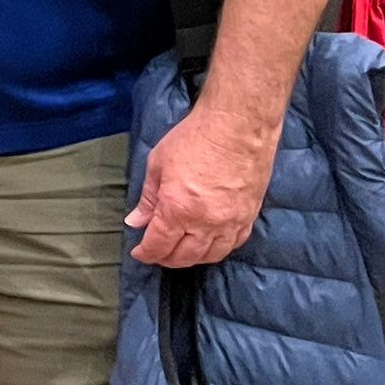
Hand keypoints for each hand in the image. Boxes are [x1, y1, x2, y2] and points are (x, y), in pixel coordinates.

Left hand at [126, 104, 274, 269]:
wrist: (238, 125)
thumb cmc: (195, 138)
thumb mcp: (158, 164)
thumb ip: (148, 197)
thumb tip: (135, 221)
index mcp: (178, 209)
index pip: (158, 245)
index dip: (145, 253)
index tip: (138, 251)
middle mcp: (205, 223)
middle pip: (183, 256)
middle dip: (165, 258)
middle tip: (156, 252)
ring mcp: (230, 222)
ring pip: (210, 255)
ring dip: (191, 258)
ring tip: (180, 251)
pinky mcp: (249, 216)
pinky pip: (233, 244)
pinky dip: (218, 249)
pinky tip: (209, 243)